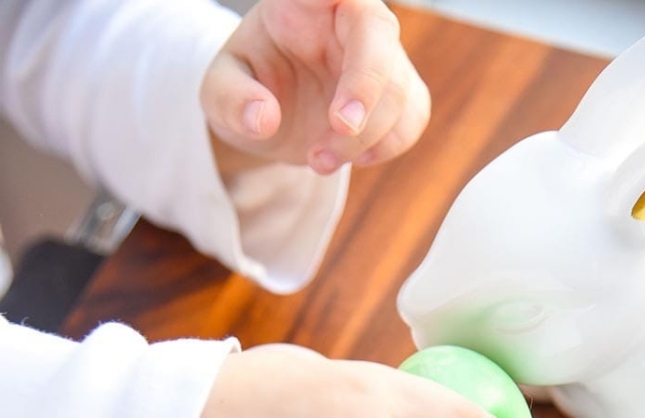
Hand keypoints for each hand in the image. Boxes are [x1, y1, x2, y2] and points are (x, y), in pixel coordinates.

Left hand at [201, 0, 430, 176]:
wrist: (269, 117)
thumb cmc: (245, 90)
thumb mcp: (219, 93)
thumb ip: (232, 100)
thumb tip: (263, 119)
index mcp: (309, 0)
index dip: (345, 2)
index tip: (336, 77)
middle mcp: (351, 19)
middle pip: (379, 39)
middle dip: (364, 90)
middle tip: (337, 130)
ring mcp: (380, 56)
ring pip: (398, 88)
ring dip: (364, 137)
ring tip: (317, 161)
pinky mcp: (397, 92)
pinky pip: (412, 116)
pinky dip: (387, 146)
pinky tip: (353, 158)